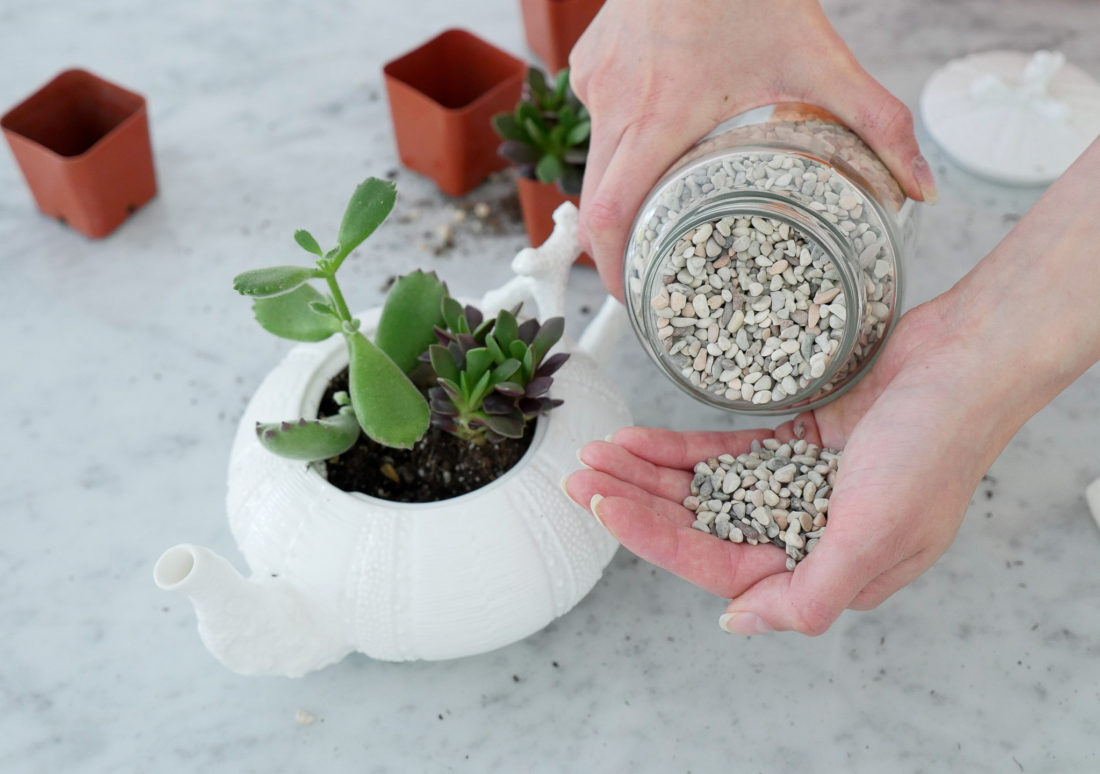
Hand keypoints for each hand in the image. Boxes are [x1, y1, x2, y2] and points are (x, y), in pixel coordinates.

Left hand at [565, 296, 1008, 634]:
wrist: (966, 362)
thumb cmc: (934, 449)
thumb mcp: (876, 537)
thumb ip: (808, 594)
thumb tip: (738, 623)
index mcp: (826, 568)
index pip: (719, 564)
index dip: (656, 537)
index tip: (605, 506)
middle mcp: (806, 532)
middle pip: (701, 525)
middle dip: (637, 502)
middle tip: (579, 477)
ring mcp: (797, 485)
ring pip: (704, 488)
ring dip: (649, 473)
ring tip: (596, 455)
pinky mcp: (794, 441)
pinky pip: (724, 452)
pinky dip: (681, 447)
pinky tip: (639, 439)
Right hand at [569, 0, 935, 298]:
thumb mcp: (819, 60)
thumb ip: (877, 122)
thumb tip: (921, 188)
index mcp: (659, 120)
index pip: (610, 216)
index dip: (612, 268)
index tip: (632, 295)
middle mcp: (616, 107)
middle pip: (595, 202)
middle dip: (617, 242)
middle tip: (650, 265)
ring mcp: (595, 83)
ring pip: (596, 158)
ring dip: (623, 183)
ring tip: (663, 184)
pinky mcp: (588, 63)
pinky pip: (595, 115)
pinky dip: (621, 132)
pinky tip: (657, 114)